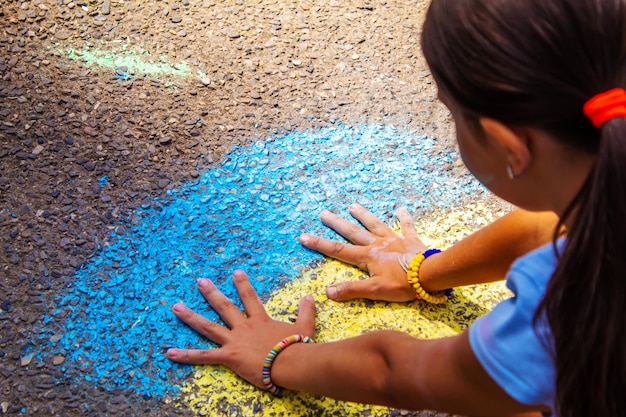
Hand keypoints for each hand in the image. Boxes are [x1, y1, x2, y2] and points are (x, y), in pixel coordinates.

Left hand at [167, 270, 315, 389]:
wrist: (291, 363)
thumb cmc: (299, 347)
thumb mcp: (305, 326)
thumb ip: (306, 311)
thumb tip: (310, 297)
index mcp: (260, 321)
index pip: (250, 298)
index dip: (242, 285)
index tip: (235, 272)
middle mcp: (244, 327)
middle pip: (224, 307)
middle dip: (211, 293)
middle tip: (200, 281)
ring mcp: (234, 341)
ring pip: (208, 327)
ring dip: (191, 317)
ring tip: (176, 307)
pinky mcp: (229, 356)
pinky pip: (204, 356)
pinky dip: (186, 355)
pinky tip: (169, 353)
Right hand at [300, 203, 427, 301]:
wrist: (430, 274)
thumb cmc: (403, 284)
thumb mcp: (375, 291)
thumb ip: (351, 290)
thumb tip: (328, 291)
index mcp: (367, 257)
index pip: (339, 250)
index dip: (320, 244)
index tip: (304, 236)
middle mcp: (377, 244)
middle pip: (353, 232)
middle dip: (336, 224)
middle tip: (323, 213)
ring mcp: (393, 239)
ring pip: (375, 225)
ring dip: (363, 215)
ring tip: (352, 205)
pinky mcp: (410, 240)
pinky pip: (406, 226)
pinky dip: (404, 218)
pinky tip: (401, 208)